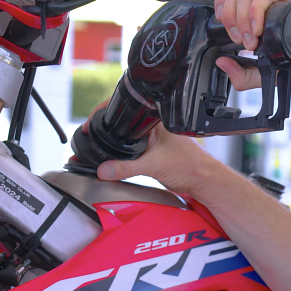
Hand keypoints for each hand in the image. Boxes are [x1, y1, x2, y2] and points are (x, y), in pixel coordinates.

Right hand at [95, 125, 226, 197]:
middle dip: (104, 131)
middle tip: (89, 139)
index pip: (124, 110)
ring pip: (124, 137)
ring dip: (111, 143)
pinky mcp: (150, 152)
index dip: (104, 115)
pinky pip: (129, 150)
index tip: (89, 126)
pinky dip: (119, 155)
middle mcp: (151, 127)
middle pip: (121, 124)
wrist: (201, 180)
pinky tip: (113, 160)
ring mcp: (150, 139)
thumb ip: (126, 168)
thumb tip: (103, 170)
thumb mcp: (153, 165)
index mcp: (153, 120)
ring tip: (97, 148)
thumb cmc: (188, 166)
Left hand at [213, 0, 290, 90]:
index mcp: (254, 15)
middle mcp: (263, 0)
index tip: (232, 38)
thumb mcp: (267, 74)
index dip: (223, 17)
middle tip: (244, 42)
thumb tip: (222, 63)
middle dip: (231, 22)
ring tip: (253, 38)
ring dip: (241, 19)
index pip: (226, 3)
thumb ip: (243, 76)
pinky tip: (259, 28)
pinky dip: (255, 12)